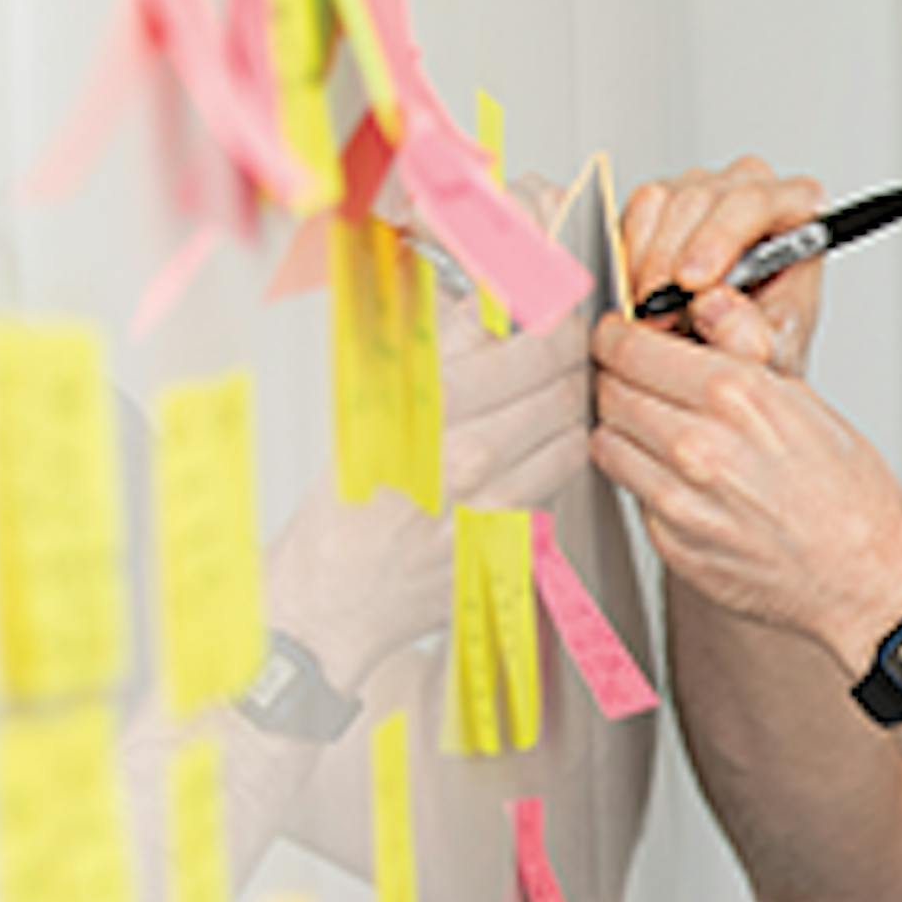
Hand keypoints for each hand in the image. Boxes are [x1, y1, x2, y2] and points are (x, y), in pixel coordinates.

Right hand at [266, 253, 594, 687]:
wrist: (333, 598)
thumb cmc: (345, 505)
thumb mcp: (369, 409)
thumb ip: (434, 354)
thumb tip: (484, 304)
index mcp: (422, 405)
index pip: (518, 338)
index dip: (550, 314)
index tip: (553, 303)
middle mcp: (463, 450)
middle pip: (557, 379)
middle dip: (566, 356)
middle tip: (559, 346)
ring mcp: (492, 498)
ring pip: (568, 428)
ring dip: (566, 407)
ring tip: (545, 399)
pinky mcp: (512, 537)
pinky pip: (557, 479)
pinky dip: (553, 458)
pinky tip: (530, 453)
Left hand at [591, 265, 901, 669]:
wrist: (865, 574)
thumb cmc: (848, 492)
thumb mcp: (802, 398)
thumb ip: (739, 350)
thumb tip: (703, 308)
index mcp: (733, 396)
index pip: (628, 348)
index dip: (616, 337)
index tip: (617, 338)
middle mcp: (698, 447)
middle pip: (609, 392)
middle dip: (618, 380)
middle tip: (638, 383)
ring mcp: (679, 500)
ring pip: (608, 443)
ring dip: (624, 431)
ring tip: (658, 432)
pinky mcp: (672, 543)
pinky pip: (632, 495)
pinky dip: (646, 482)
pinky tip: (684, 481)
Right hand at [619, 155, 829, 366]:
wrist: (731, 358)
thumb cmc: (765, 343)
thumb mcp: (774, 356)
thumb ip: (754, 336)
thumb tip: (713, 303)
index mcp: (798, 209)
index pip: (759, 201)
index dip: (721, 237)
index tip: (693, 284)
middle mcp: (752, 188)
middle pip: (704, 197)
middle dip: (673, 259)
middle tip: (658, 311)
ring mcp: (705, 188)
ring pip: (664, 200)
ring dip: (649, 263)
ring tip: (652, 313)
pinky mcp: (663, 199)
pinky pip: (638, 210)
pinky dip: (630, 255)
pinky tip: (641, 294)